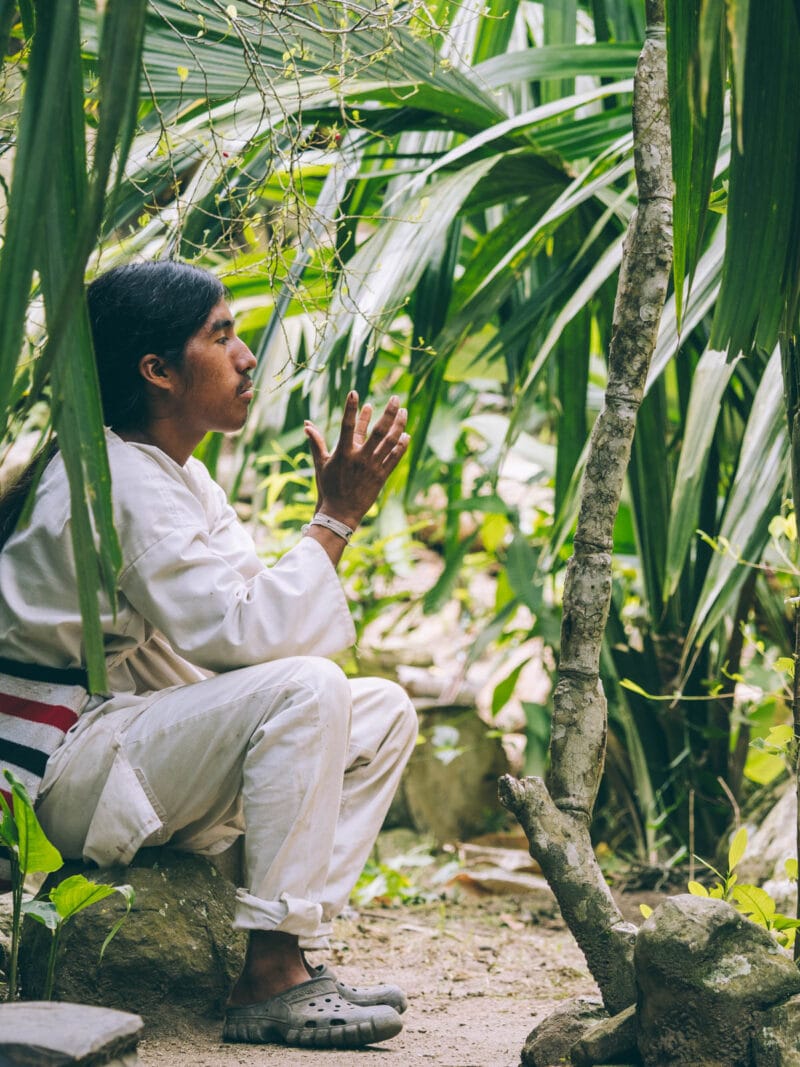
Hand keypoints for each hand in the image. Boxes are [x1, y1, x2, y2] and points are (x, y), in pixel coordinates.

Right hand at [303, 391, 409, 528]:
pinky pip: (395, 458)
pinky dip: (401, 446)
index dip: (351, 409)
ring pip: (390, 442)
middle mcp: (360, 458)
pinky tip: (406, 435)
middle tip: (396, 398)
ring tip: (404, 412)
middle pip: (378, 431)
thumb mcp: (321, 463)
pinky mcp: (382, 476)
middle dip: (389, 413)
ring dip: (399, 426)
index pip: (348, 426)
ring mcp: (373, 467)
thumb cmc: (328, 487)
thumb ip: (316, 442)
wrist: (340, 513)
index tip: (355, 393)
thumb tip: (306, 424)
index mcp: (344, 453)